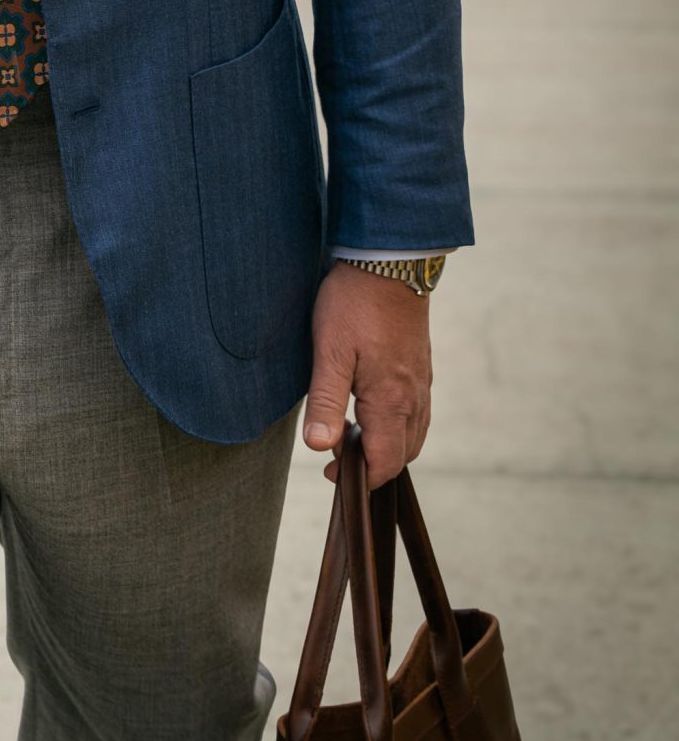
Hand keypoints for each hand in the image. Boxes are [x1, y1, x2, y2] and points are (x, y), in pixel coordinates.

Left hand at [303, 261, 432, 490]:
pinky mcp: (421, 368)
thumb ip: (326, 402)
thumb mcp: (329, 352)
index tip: (330, 475)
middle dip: (373, 466)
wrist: (389, 262)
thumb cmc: (353, 304)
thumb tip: (319, 448)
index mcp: (392, 401)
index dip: (359, 478)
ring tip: (351, 436)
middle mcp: (414, 398)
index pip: (385, 463)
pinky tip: (372, 412)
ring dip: (387, 447)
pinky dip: (398, 427)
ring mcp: (422, 383)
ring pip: (413, 435)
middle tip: (336, 457)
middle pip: (403, 455)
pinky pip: (417, 413)